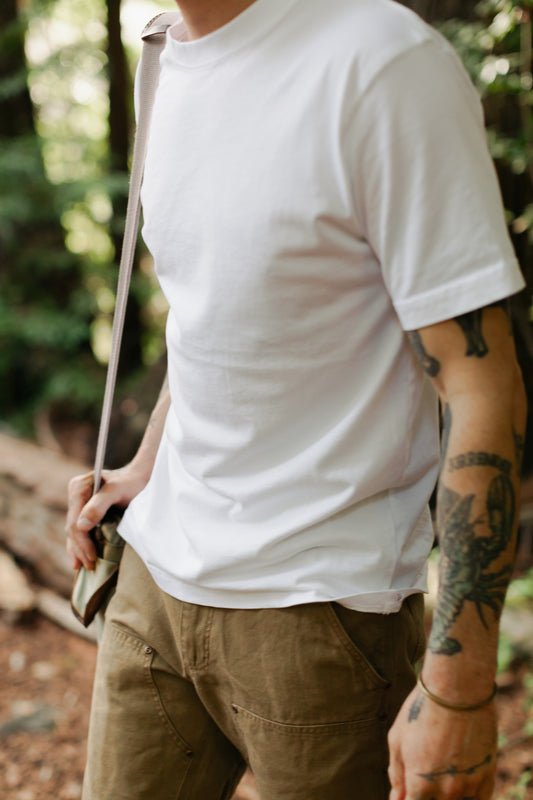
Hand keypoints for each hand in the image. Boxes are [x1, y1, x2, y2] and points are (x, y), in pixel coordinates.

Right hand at [65, 464, 148, 570]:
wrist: (140, 479)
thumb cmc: (131, 483)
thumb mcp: (117, 490)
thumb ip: (99, 504)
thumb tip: (81, 526)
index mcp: (78, 488)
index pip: (75, 521)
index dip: (82, 541)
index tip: (92, 556)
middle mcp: (75, 496)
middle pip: (73, 528)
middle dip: (80, 549)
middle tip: (90, 565)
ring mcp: (79, 505)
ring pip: (73, 533)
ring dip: (78, 551)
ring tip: (85, 566)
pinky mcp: (84, 512)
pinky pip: (79, 532)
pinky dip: (80, 546)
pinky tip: (80, 559)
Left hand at [388, 685, 496, 799]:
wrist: (457, 689)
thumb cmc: (422, 710)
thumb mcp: (398, 738)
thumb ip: (397, 773)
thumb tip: (398, 798)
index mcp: (418, 784)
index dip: (408, 799)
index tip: (409, 790)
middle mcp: (444, 791)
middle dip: (427, 795)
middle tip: (427, 771)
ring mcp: (468, 786)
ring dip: (449, 795)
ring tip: (444, 767)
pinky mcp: (487, 777)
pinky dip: (470, 796)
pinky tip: (462, 781)